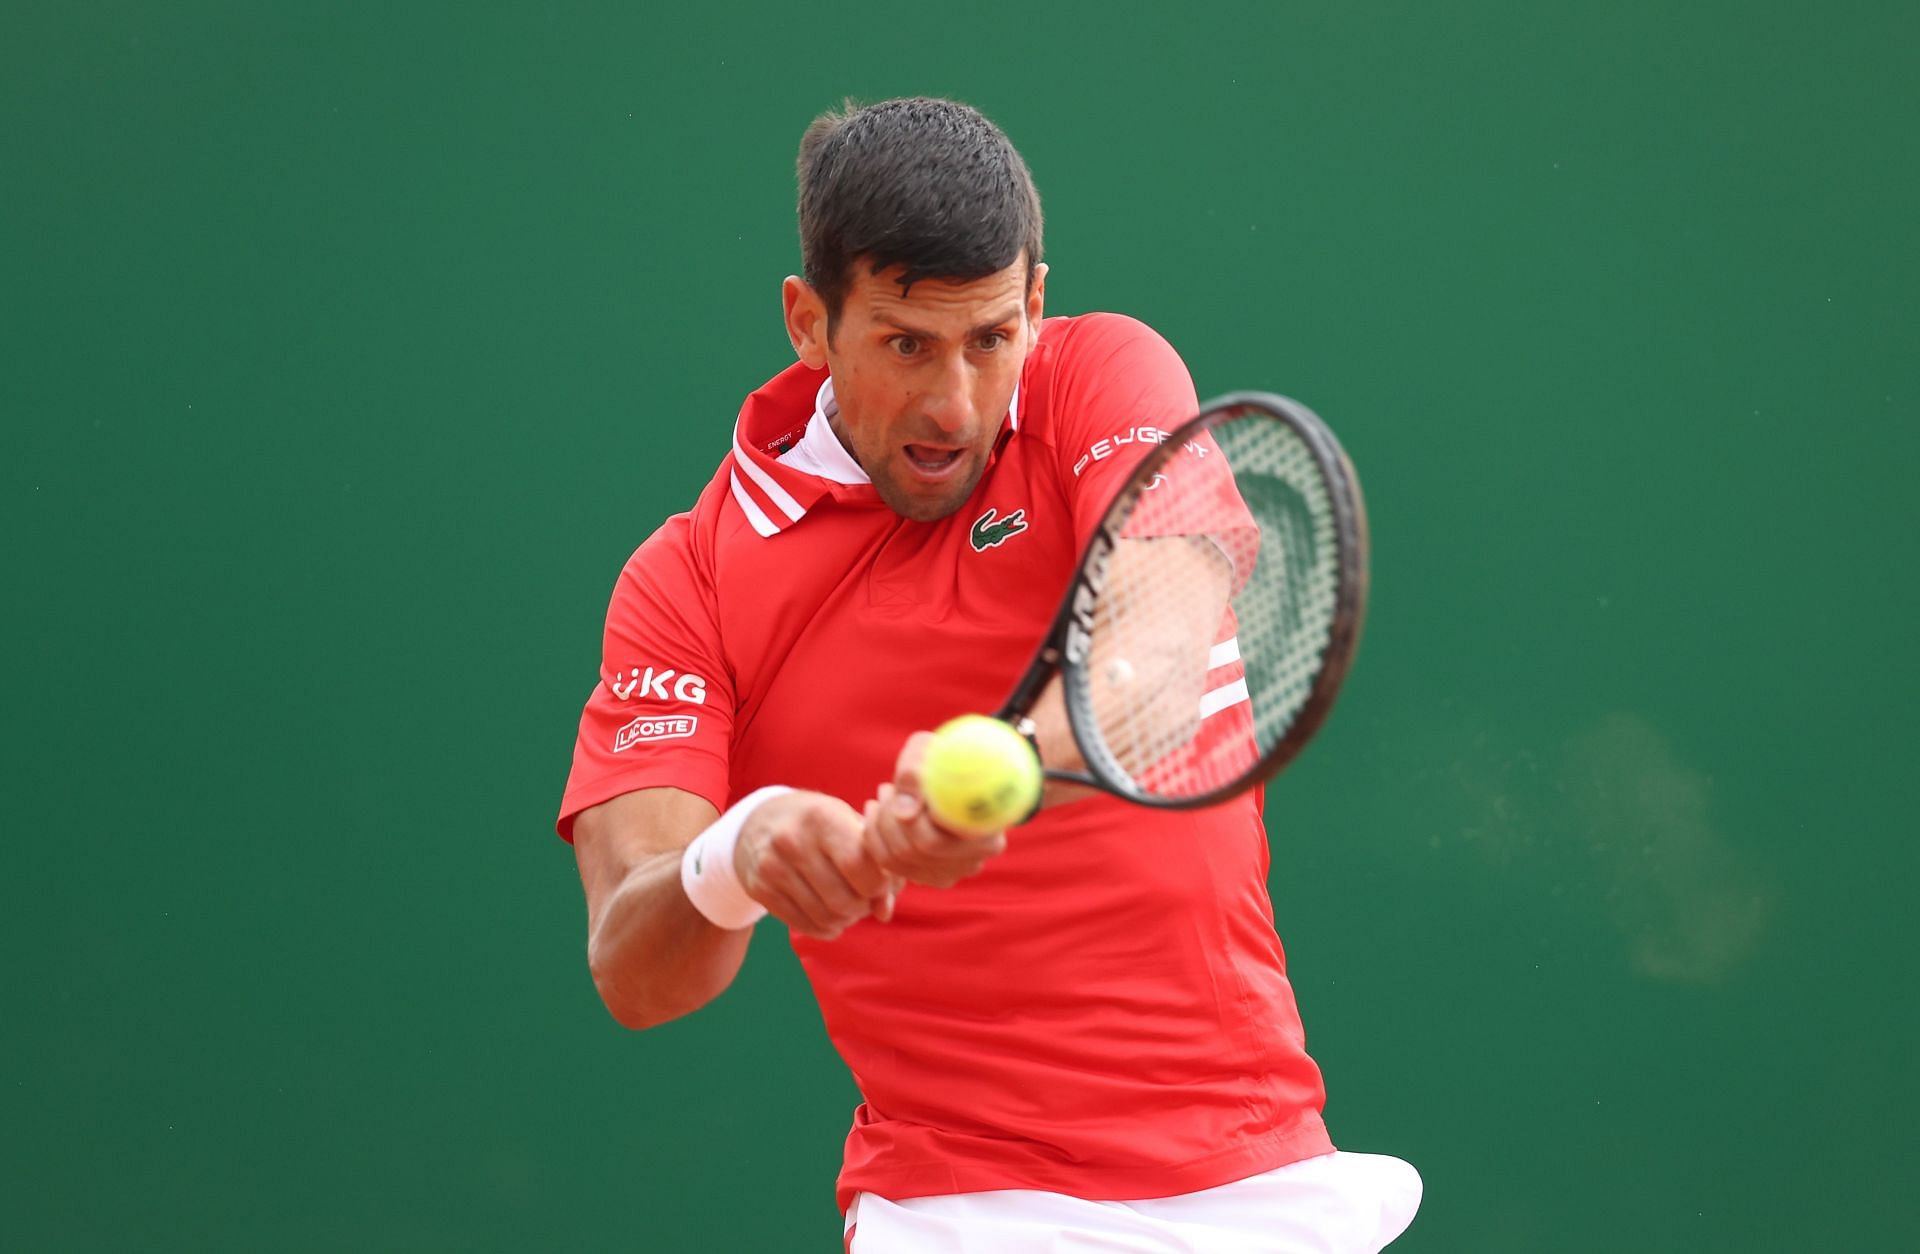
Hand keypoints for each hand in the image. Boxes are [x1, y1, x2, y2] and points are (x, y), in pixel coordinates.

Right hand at [735, 791, 901, 939]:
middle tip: (863, 899)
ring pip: (826, 918)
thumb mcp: (849, 824)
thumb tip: (884, 912)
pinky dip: (825, 927)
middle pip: (844, 900)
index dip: (878, 884)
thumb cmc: (819, 823)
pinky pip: (804, 925)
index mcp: (821, 817)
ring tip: (846, 905)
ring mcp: (772, 867)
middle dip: (863, 907)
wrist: (760, 820)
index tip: (878, 883)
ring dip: (845, 919)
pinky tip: (827, 914)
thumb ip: (876, 864)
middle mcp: (793, 841)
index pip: (859, 865)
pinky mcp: (760, 889)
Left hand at [864, 731, 1009, 888]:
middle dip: (888, 818)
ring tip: (884, 794)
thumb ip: (916, 770)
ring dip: (880, 825)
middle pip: (917, 852)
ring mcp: (953, 873)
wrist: (962, 770)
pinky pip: (891, 865)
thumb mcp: (931, 748)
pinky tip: (878, 812)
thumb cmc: (949, 754)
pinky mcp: (930, 876)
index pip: (934, 840)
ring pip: (899, 860)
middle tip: (885, 788)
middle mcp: (974, 860)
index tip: (891, 787)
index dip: (906, 819)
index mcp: (987, 831)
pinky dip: (876, 838)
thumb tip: (903, 811)